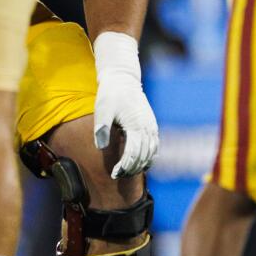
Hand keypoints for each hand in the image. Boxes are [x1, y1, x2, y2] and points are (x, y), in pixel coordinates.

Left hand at [93, 32, 158, 178]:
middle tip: (118, 175)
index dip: (125, 165)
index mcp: (136, 126)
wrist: (124, 79)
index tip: (114, 174)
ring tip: (128, 171)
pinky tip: (141, 163)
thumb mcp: (103, 109)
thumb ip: (101, 128)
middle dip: (132, 168)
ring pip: (151, 153)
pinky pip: (154, 146)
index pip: (134, 153)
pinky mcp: (152, 125)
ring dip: (141, 164)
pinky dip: (149, 157)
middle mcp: (148, 128)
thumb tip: (101, 147)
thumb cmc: (111, 94)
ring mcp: (152, 127)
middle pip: (143, 156)